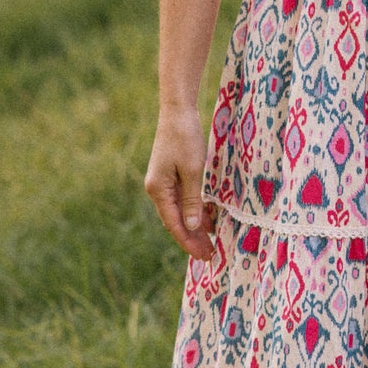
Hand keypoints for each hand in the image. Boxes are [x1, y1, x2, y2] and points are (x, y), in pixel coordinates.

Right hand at [145, 108, 216, 259]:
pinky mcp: (170, 177)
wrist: (178, 112)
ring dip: (194, 227)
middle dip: (192, 239)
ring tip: (210, 243)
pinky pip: (182, 200)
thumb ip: (192, 200)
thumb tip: (192, 226)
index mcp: (158, 190)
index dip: (189, 241)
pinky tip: (207, 221)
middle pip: (176, 221)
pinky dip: (194, 211)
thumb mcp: (193, 171)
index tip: (204, 255)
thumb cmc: (185, 138)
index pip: (174, 224)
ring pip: (180, 212)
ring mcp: (163, 183)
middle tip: (210, 255)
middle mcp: (157, 190)